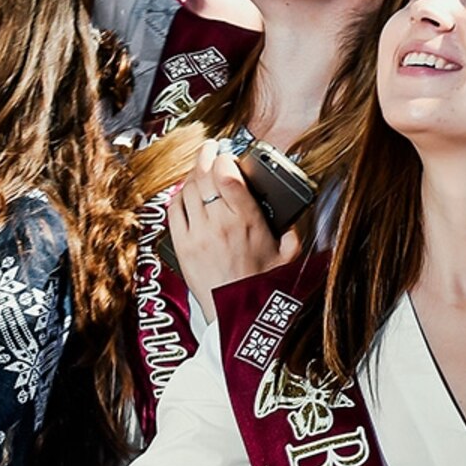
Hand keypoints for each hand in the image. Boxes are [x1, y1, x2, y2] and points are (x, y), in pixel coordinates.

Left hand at [166, 151, 301, 301]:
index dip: (224, 157)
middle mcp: (219, 224)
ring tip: (201, 168)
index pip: (227, 176)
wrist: (239, 317)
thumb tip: (290, 216)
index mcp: (247, 221)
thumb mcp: (289, 255)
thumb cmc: (264, 287)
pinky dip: (179, 196)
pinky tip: (186, 191)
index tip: (228, 152)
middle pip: (204, 176)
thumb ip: (291, 231)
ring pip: (188, 189)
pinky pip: (174, 210)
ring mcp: (197, 235)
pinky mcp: (182, 246)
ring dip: (193, 173)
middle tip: (211, 148)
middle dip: (206, 155)